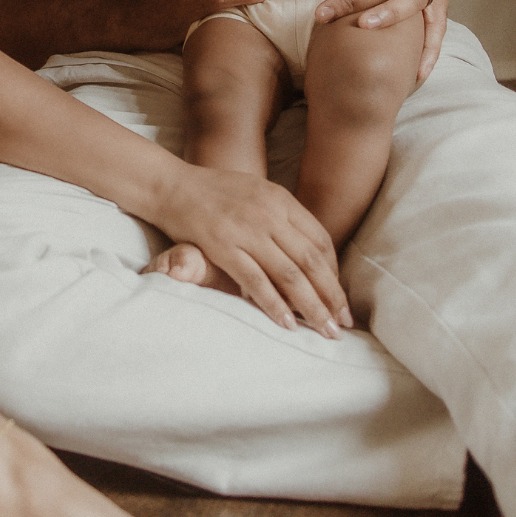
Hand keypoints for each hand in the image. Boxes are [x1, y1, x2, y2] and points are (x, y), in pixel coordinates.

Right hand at [151, 169, 350, 338]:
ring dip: (312, 307)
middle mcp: (268, 214)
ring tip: (325, 330)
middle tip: (343, 323)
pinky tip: (287, 323)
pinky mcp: (223, 247)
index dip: (334, 272)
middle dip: (332, 296)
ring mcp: (246, 231)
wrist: (171, 186)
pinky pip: (256, 281)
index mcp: (280, 199)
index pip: (320, 240)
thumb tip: (308, 248)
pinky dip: (274, 305)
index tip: (339, 296)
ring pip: (290, 275)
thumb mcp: (255, 192)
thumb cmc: (213, 192)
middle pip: (311, 261)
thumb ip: (281, 216)